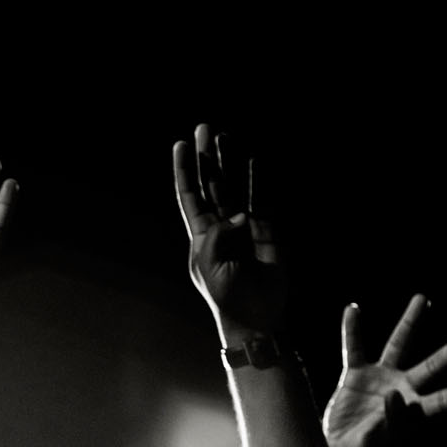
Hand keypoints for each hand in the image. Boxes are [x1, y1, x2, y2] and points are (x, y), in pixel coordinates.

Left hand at [172, 125, 283, 336]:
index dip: (184, 172)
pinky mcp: (266, 230)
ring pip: (234, 187)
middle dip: (207, 158)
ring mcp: (244, 226)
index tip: (180, 145)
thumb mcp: (209, 267)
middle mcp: (221, 226)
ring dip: (230, 162)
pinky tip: (255, 161)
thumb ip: (217, 237)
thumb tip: (240, 215)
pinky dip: (259, 180)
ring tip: (225, 136)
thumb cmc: (226, 296)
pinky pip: (262, 199)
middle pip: (211, 184)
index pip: (190, 196)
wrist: (255, 317)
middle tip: (204, 129)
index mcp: (201, 236)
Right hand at [322, 296, 446, 446]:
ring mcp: (382, 379)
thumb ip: (390, 419)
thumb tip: (396, 394)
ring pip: (399, 344)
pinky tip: (353, 309)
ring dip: (411, 322)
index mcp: (416, 411)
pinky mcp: (357, 375)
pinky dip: (352, 330)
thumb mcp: (378, 442)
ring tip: (424, 299)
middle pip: (434, 364)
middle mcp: (404, 389)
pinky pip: (354, 348)